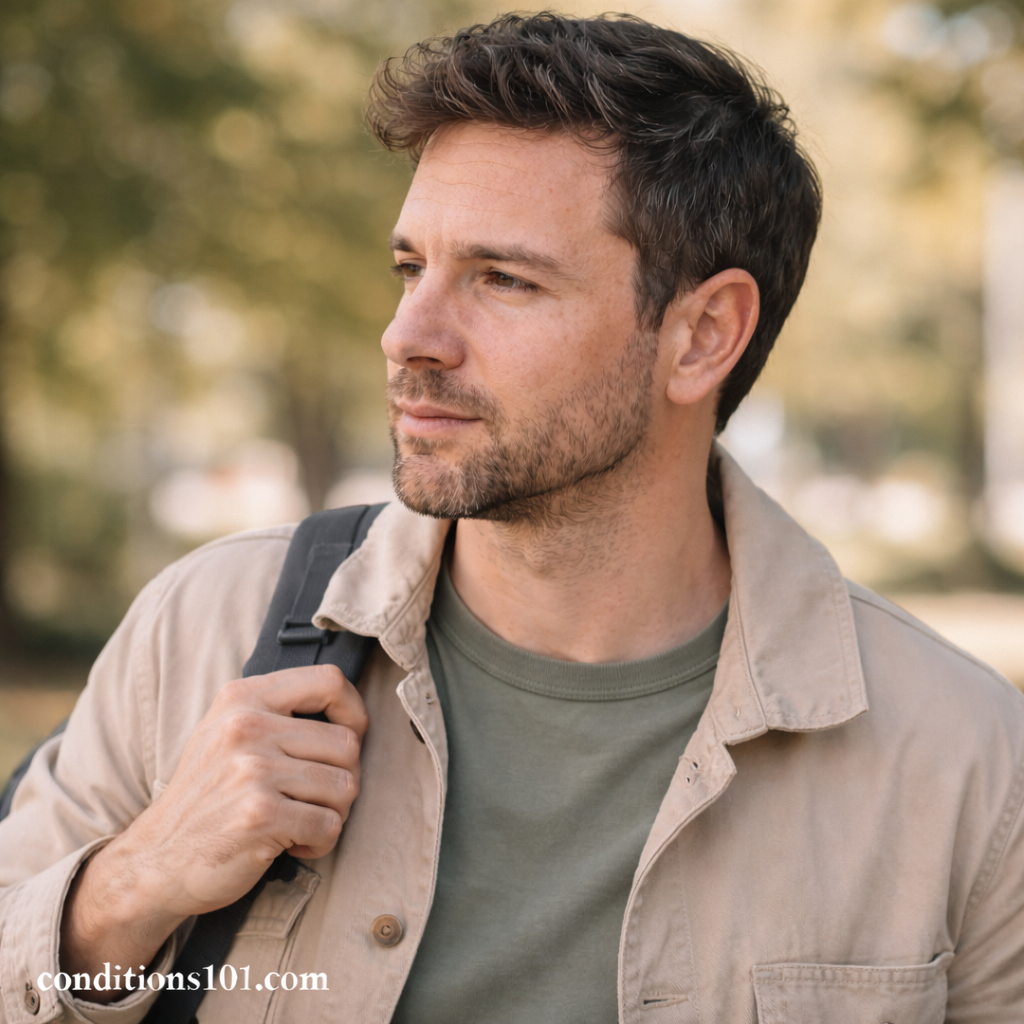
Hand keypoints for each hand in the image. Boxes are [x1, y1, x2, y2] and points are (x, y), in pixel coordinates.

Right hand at [60, 665, 366, 995]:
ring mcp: (252, 770)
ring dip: (332, 814)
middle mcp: (246, 726)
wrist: (155, 862)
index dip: (354, 712)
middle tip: (311, 799)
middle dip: (342, 778)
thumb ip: (278, 713)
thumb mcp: (227, 733)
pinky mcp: (260, 814)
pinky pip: (329, 825)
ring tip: (298, 820)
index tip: (348, 737)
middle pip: (347, 744)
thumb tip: (350, 713)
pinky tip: (290, 843)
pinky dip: (319, 842)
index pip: (330, 681)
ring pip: (345, 787)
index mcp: (243, 698)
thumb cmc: (207, 798)